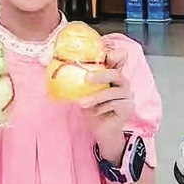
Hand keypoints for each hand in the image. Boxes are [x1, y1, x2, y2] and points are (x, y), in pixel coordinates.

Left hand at [78, 47, 134, 162]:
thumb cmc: (92, 108)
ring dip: (95, 98)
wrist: (101, 130)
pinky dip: (100, 109)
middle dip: (101, 75)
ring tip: (82, 103)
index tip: (106, 53)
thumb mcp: (84, 92)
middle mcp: (122, 82)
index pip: (117, 59)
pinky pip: (114, 105)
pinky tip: (91, 113)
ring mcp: (127, 94)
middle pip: (115, 74)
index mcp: (112, 75)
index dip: (114, 54)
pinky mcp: (128, 107)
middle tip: (86, 78)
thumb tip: (55, 66)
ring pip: (112, 92)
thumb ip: (78, 80)